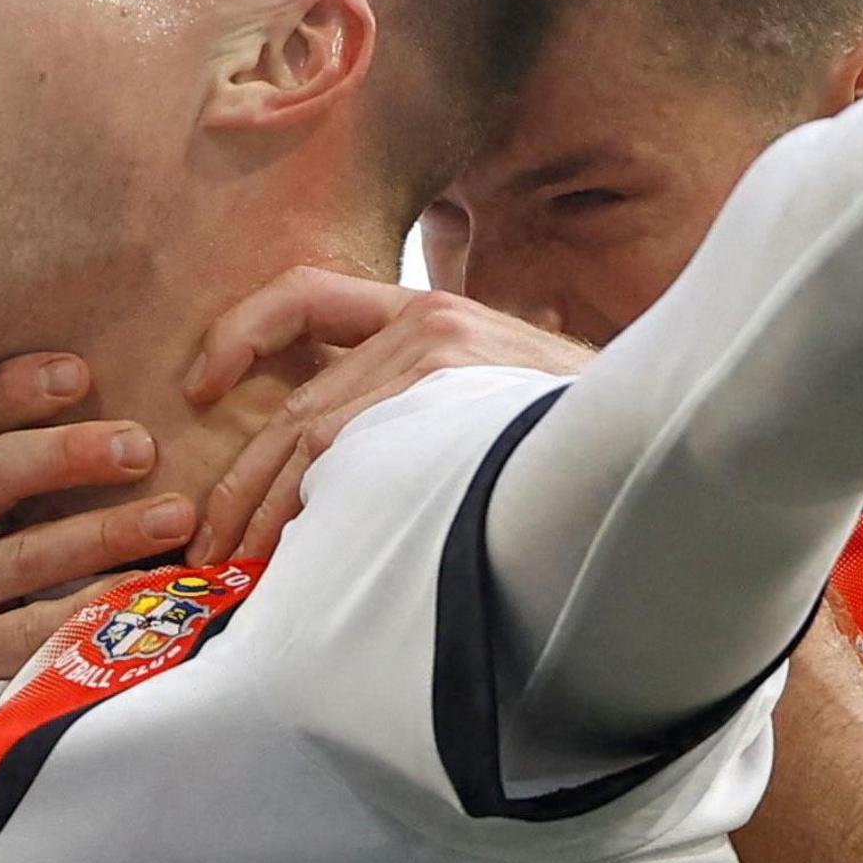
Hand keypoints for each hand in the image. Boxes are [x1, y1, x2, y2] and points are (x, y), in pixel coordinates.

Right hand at [0, 353, 192, 720]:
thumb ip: (27, 500)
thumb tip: (138, 435)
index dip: (11, 390)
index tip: (78, 370)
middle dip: (66, 454)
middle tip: (141, 445)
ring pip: (19, 557)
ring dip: (102, 533)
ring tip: (174, 517)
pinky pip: (25, 634)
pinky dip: (88, 616)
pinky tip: (141, 601)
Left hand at [182, 268, 592, 561]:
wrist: (664, 429)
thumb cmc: (579, 432)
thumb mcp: (499, 395)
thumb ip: (429, 406)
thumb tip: (343, 479)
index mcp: (431, 312)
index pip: (308, 296)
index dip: (240, 333)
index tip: (198, 387)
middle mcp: (426, 324)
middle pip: (298, 403)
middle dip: (241, 481)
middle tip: (205, 542)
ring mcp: (438, 360)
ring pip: (313, 438)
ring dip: (264, 510)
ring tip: (233, 566)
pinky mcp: (449, 398)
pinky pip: (351, 460)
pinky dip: (309, 511)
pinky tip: (291, 555)